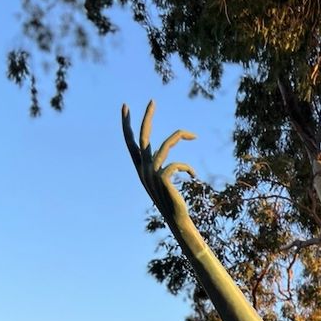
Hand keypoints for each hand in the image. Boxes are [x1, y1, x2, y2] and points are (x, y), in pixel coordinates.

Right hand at [122, 101, 196, 231]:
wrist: (177, 219)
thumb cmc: (172, 201)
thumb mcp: (162, 180)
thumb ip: (160, 163)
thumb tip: (165, 147)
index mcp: (140, 168)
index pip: (130, 142)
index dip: (127, 124)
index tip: (125, 107)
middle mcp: (143, 169)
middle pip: (143, 137)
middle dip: (147, 117)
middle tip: (152, 101)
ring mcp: (152, 174)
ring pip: (166, 146)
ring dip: (180, 137)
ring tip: (193, 135)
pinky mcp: (163, 179)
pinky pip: (178, 164)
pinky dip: (188, 168)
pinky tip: (195, 176)